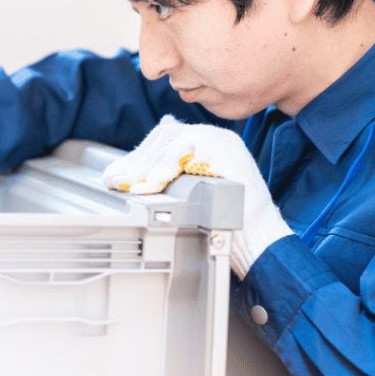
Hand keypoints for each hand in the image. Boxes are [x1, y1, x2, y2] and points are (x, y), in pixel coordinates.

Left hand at [102, 115, 293, 277]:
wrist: (259, 239)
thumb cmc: (228, 223)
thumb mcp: (196, 193)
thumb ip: (175, 176)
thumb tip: (138, 173)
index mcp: (210, 144)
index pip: (166, 139)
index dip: (138, 157)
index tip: (117, 174)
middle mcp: (216, 137)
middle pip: (164, 136)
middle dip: (136, 160)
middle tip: (115, 181)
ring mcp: (221, 141)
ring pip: (170, 140)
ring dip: (144, 165)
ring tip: (128, 186)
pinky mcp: (223, 149)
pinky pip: (183, 151)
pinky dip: (161, 168)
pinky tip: (148, 187)